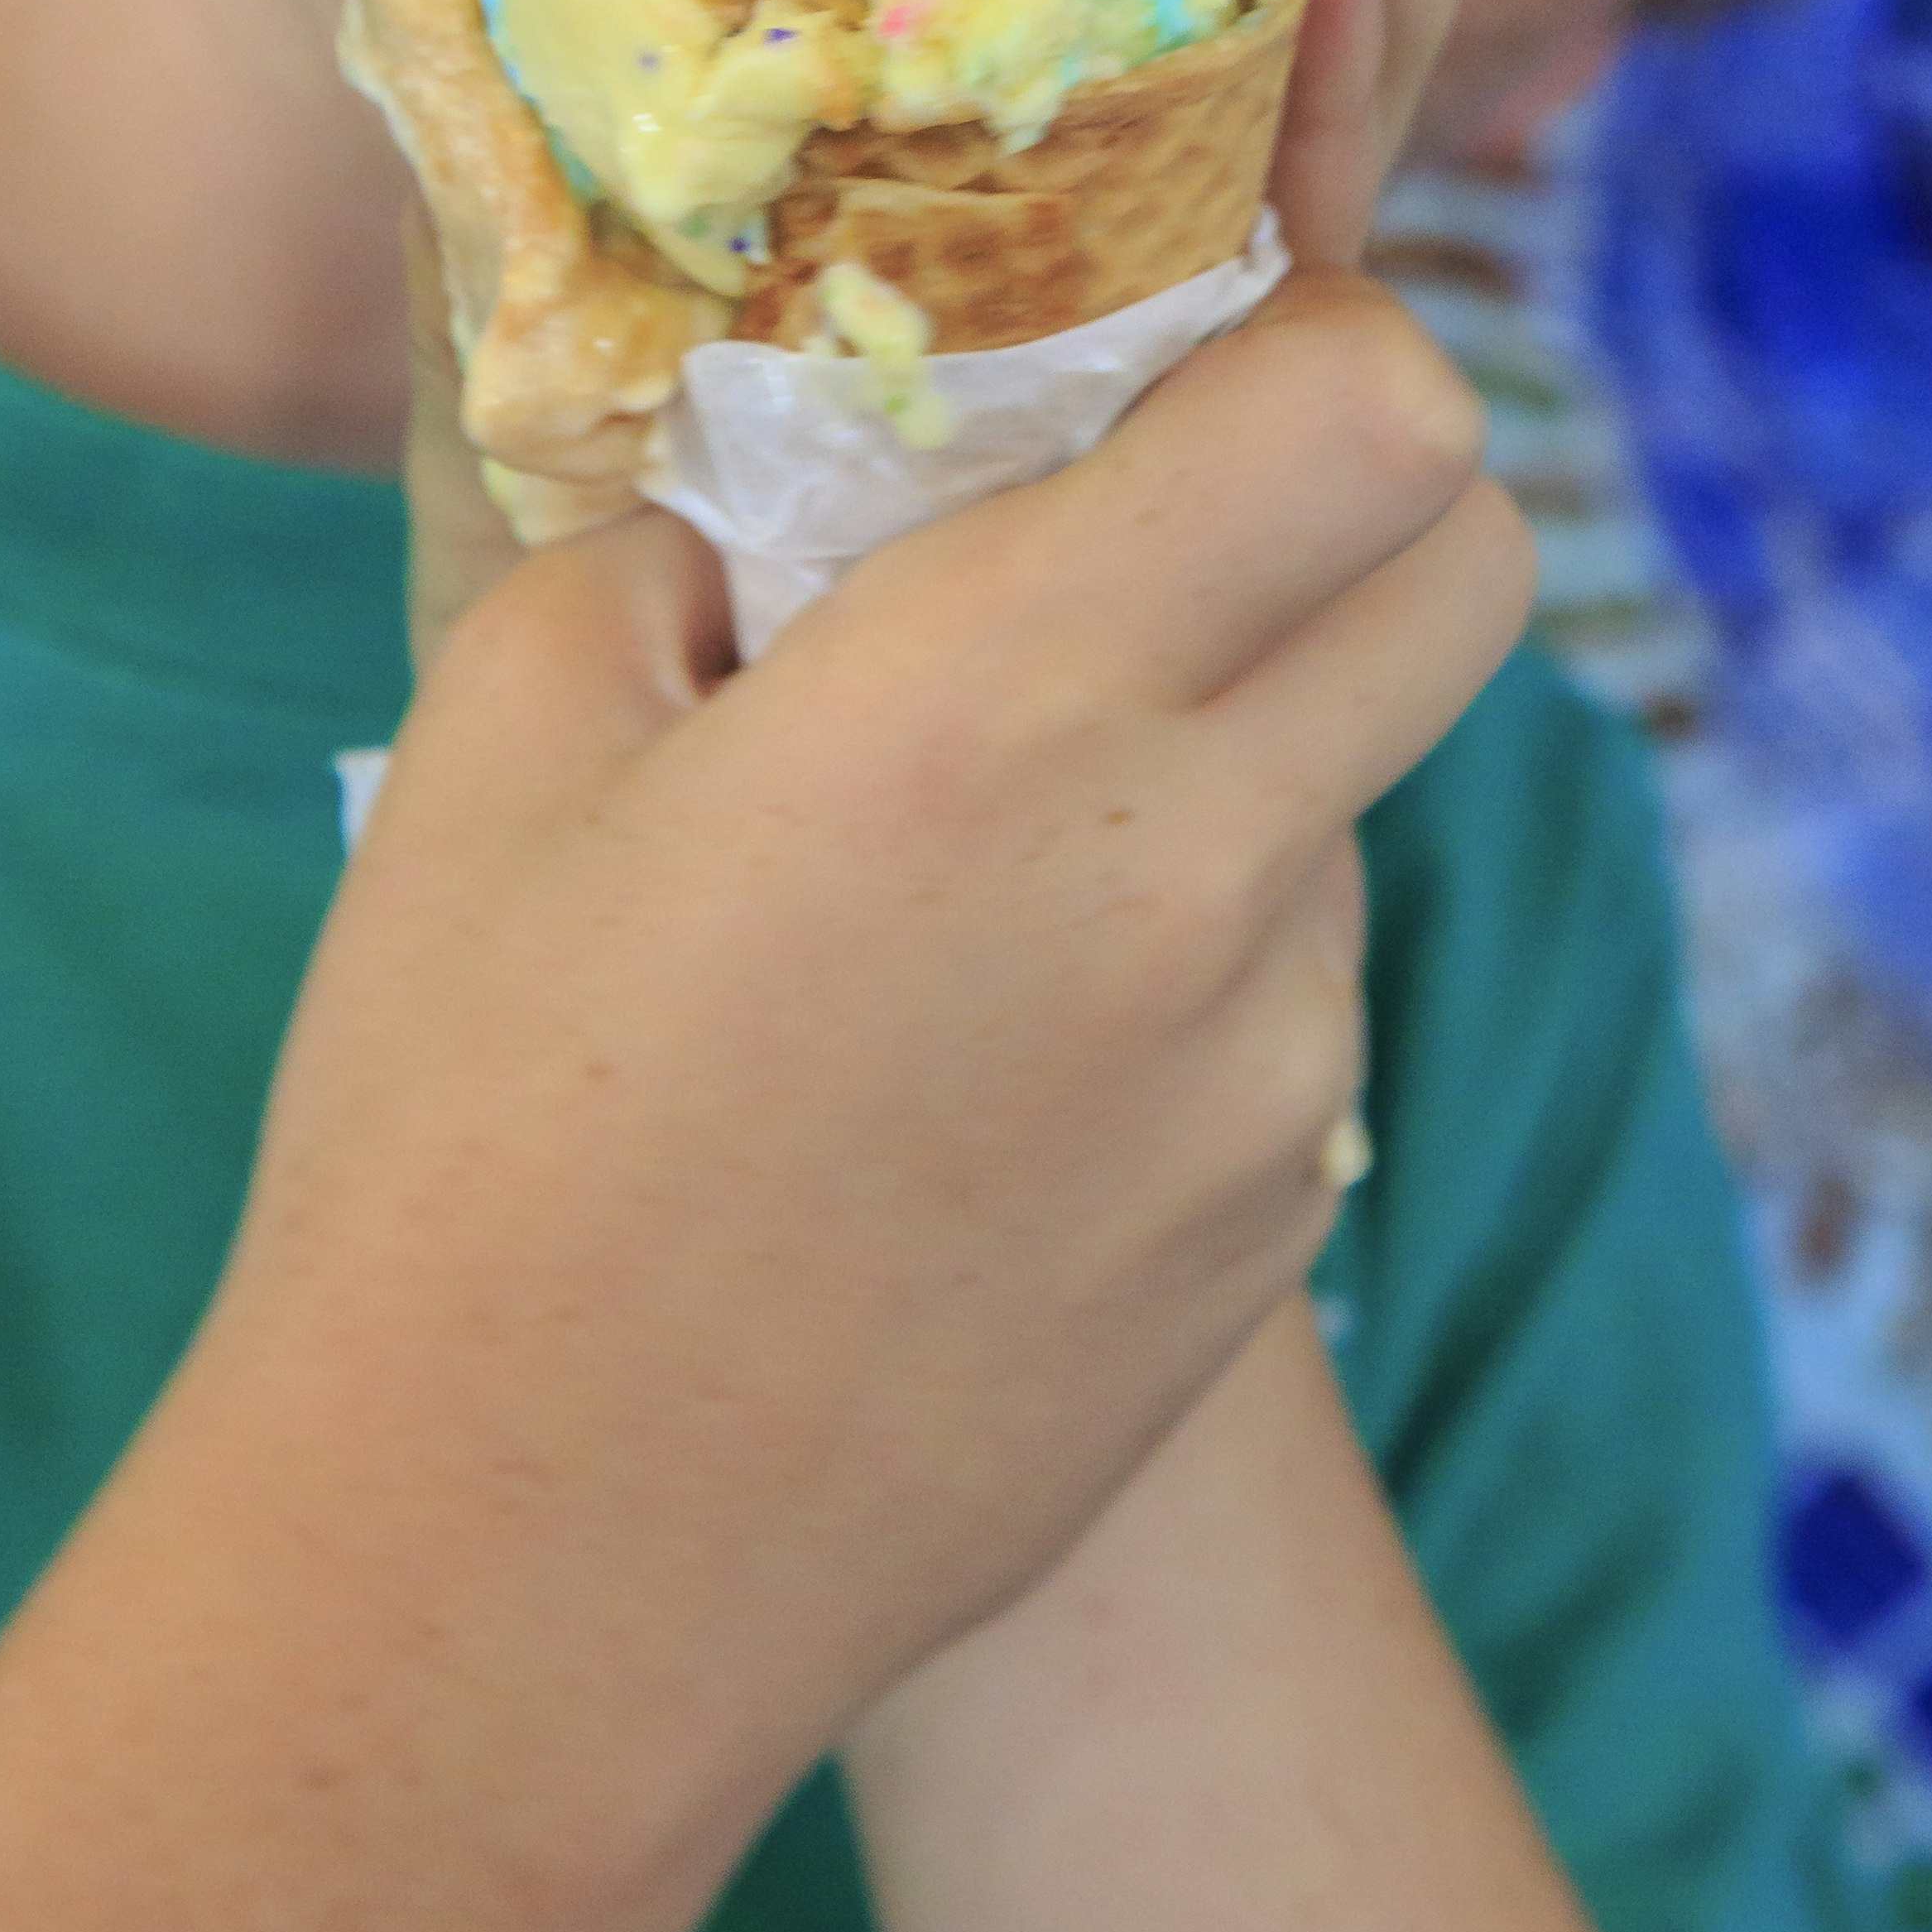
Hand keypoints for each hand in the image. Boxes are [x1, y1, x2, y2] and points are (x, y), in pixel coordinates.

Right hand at [209, 258, 1530, 1785]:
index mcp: (1008, 690)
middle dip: (1371, 503)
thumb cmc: (457, 1128)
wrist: (502, 1587)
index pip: (1383, 412)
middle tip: (1176, 540)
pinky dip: (1188, 979)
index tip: (1200, 369)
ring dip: (1239, 763)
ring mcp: (1267, 1075)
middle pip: (1474, 571)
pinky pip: (1293, 1015)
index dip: (1331, 344)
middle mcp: (1198, 866)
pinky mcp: (1267, 1238)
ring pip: (1362, 801)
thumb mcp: (514, 728)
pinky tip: (972, 1079)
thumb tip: (798, 500)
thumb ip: (697, 543)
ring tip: (968, 882)